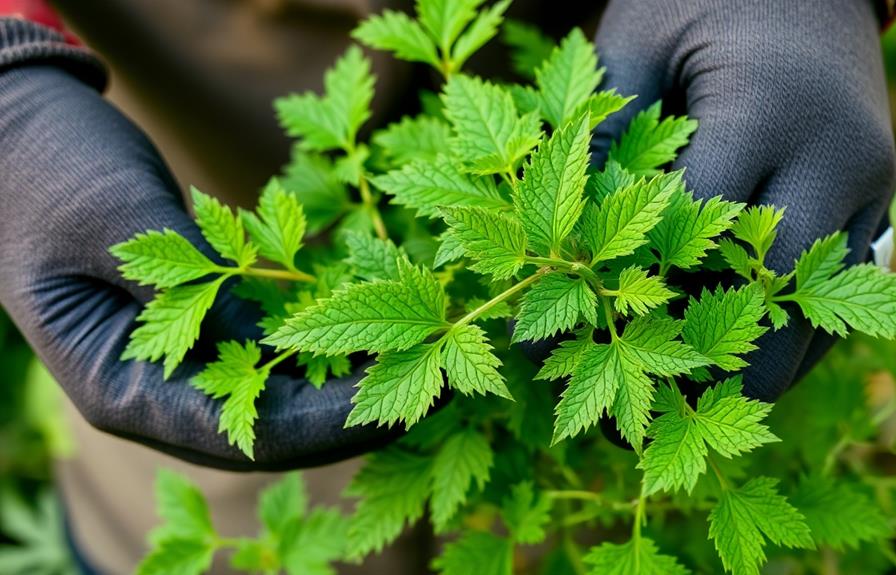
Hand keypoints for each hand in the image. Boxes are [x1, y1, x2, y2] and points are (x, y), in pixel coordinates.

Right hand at [0, 62, 395, 469]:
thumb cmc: (48, 173)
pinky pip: (283, 342)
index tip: (397, 408)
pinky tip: (386, 317)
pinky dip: (332, 335)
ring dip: (352, 374)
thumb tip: (261, 326)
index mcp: (121, 388)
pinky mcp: (214, 316)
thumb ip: (181, 273)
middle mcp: (160, 388)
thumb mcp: (108, 217)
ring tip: (428, 355)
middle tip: (437, 386)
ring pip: (286, 388)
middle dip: (354, 410)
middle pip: (275, 425)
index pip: (240, 436)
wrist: (21, 133)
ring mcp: (190, 354)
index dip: (324, 428)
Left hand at [592, 0, 895, 399]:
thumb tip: (555, 243)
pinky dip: (782, 341)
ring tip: (671, 408)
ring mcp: (868, 189)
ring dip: (743, 368)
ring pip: (812, 318)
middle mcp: (835, 162)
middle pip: (766, 300)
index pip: (692, 236)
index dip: (628, 293)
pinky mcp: (875, 206)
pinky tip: (725, 367)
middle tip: (627, 414)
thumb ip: (600, 137)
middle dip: (694, 362)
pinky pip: (832, 302)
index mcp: (770, 112)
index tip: (566, 338)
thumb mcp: (636, 45)